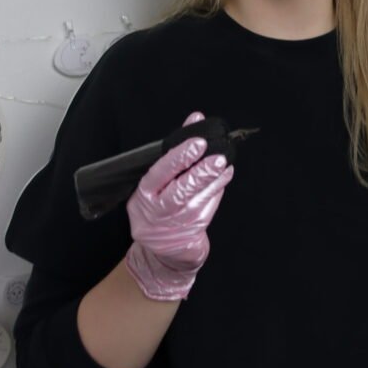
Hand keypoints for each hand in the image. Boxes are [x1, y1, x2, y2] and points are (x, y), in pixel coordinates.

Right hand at [125, 112, 234, 300]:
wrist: (163, 249)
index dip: (178, 158)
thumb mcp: (158, 181)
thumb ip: (176, 150)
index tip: (197, 143)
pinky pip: (207, 209)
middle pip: (179, 191)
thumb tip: (195, 119)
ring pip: (196, 201)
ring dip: (213, 181)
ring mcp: (174, 224)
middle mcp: (155, 211)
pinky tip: (224, 177)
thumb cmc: (160, 204)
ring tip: (224, 164)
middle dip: (200, 172)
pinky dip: (217, 191)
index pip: (159, 173)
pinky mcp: (190, 233)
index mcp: (142, 194)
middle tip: (218, 157)